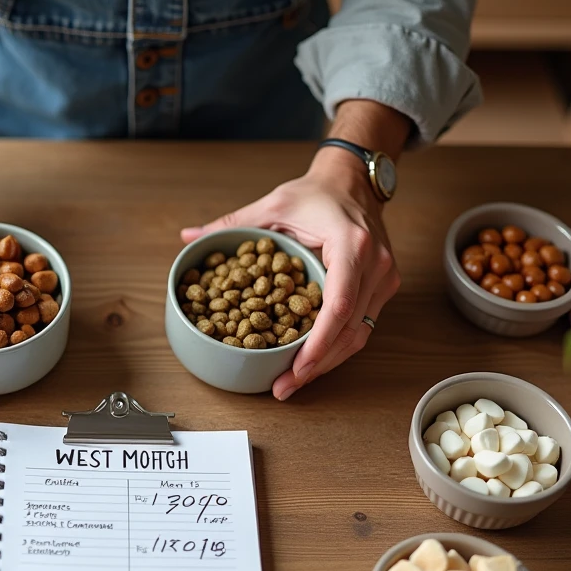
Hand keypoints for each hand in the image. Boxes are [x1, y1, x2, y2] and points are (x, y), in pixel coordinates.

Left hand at [181, 149, 399, 400]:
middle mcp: (375, 265)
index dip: (318, 341)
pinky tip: (309, 364)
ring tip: (292, 383)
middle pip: (349, 330)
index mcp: (351, 245)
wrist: (352, 183)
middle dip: (316, 365)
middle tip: (284, 387)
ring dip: (325, 364)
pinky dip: (334, 348)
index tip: (296, 366)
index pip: (339, 303)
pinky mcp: (381, 289)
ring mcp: (383, 279)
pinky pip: (359, 327)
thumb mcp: (272, 206)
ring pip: (358, 335)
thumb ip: (232, 224)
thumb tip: (187, 236)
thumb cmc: (316, 194)